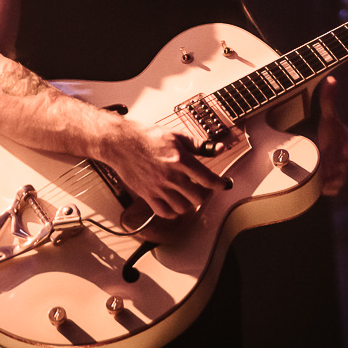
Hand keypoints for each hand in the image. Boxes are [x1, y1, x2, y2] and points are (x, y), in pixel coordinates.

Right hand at [106, 121, 228, 219]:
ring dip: (190, 204)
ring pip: (183, 208)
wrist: (122, 143)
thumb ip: (200, 145)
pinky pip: (165, 212)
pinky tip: (175, 203)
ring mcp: (158, 187)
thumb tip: (219, 149)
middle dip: (205, 194)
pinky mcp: (147, 195)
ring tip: (190, 195)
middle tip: (205, 189)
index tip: (224, 184)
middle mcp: (171, 176)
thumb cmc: (148, 137)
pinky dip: (173, 212)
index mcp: (181, 159)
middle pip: (198, 197)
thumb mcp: (178, 136)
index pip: (208, 179)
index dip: (220, 184)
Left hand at [316, 76, 347, 195]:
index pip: (345, 156)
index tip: (323, 153)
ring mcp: (344, 173)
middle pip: (339, 170)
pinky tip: (316, 179)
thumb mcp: (325, 116)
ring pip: (335, 181)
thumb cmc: (322, 128)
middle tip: (315, 161)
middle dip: (326, 167)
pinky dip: (324, 187)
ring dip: (325, 178)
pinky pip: (332, 189)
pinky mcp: (336, 184)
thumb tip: (331, 80)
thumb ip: (328, 99)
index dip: (332, 156)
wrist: (314, 139)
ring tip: (315, 169)